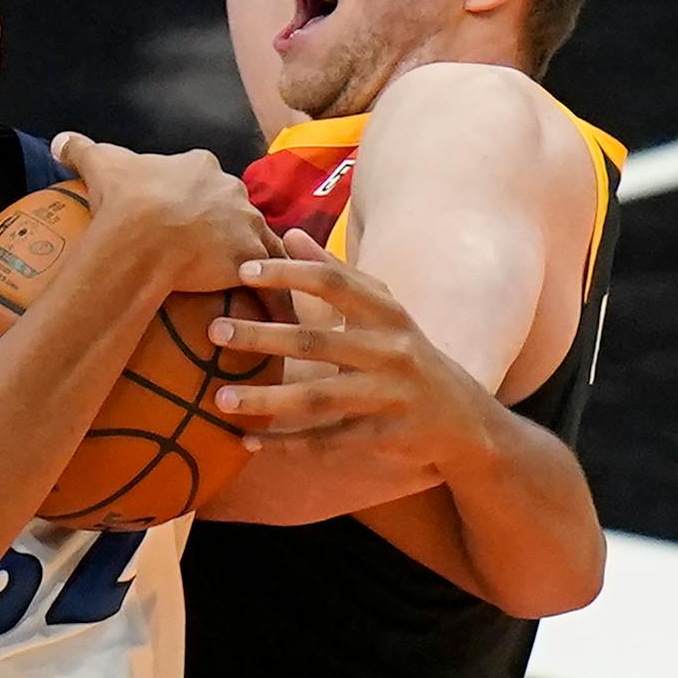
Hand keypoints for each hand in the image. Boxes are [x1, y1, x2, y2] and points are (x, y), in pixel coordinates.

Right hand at [51, 132, 276, 292]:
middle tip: (209, 248)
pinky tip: (267, 305)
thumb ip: (80, 149)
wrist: (141, 238)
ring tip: (243, 276)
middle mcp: (231, 190)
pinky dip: (271, 289)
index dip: (196, 194)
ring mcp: (247, 223)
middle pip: (235, 207)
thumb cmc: (123, 202)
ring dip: (253, 254)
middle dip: (228, 223)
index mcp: (200, 167)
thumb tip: (58, 140)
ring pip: (258, 238)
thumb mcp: (99, 165)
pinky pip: (270, 277)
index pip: (206, 177)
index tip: (184, 212)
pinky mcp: (253, 258)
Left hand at [207, 231, 493, 472]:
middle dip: (262, 336)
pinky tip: (248, 441)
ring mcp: (390, 397)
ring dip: (266, 399)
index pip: (334, 283)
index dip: (288, 274)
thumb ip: (337, 273)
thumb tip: (290, 233)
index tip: (243, 270)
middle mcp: (391, 351)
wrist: (463, 420)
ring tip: (220, 399)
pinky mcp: (384, 437)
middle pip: (317, 342)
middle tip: (214, 330)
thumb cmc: (406, 353)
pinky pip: (327, 442)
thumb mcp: (382, 310)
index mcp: (387, 313)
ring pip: (319, 398)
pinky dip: (287, 445)